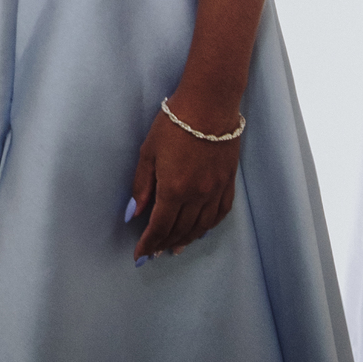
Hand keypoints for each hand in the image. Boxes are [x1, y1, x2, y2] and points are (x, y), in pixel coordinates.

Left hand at [127, 101, 239, 261]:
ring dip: (186, 240)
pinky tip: (200, 231)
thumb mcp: (148, 151)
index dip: (148, 244)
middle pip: (179, 230)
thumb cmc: (173, 123)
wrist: (209, 105)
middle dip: (164, 244)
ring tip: (174, 248)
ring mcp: (215, 191)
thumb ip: (141, 185)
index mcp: (173, 189)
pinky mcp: (228, 183)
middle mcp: (196, 196)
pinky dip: (208, 227)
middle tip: (154, 253)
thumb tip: (134, 213)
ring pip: (200, 227)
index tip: (139, 256)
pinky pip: (220, 215)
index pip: (159, 227)